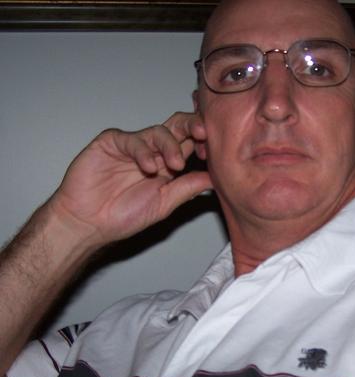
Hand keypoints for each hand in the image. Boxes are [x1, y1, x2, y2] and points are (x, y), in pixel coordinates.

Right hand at [47, 113, 212, 246]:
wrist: (90, 223)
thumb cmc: (124, 216)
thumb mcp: (164, 203)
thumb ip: (187, 188)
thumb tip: (215, 178)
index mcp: (168, 164)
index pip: (190, 144)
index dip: (203, 143)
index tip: (212, 154)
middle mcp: (153, 151)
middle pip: (178, 127)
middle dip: (193, 126)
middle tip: (203, 134)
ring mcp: (132, 145)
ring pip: (159, 131)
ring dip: (170, 146)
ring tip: (174, 166)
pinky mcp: (111, 142)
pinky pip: (132, 139)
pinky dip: (143, 151)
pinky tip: (149, 167)